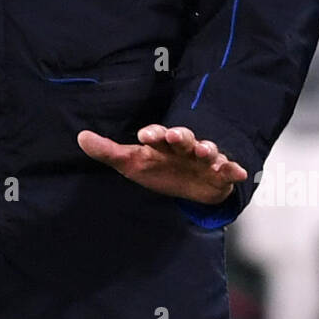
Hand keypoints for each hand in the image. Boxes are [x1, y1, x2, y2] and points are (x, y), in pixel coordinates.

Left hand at [76, 124, 247, 204]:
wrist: (192, 185)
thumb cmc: (159, 168)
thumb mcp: (132, 162)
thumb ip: (108, 151)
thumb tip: (80, 137)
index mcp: (162, 143)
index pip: (157, 134)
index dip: (153, 134)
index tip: (145, 135)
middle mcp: (184, 147)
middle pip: (184, 137)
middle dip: (181, 136)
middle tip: (176, 136)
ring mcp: (203, 159)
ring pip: (207, 150)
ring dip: (207, 149)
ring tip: (206, 152)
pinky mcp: (220, 174)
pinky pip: (229, 170)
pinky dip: (233, 170)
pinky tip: (238, 171)